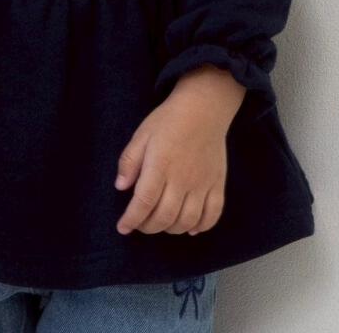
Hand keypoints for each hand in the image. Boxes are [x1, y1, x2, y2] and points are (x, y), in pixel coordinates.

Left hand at [114, 67, 243, 236]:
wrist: (203, 109)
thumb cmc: (168, 120)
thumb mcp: (142, 135)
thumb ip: (129, 161)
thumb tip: (120, 187)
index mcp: (160, 165)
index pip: (144, 202)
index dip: (132, 219)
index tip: (123, 228)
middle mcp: (182, 179)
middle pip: (164, 216)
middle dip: (148, 227)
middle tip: (140, 224)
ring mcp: (202, 184)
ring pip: (187, 221)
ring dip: (171, 229)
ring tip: (161, 223)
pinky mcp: (217, 184)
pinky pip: (213, 214)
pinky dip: (201, 227)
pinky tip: (190, 228)